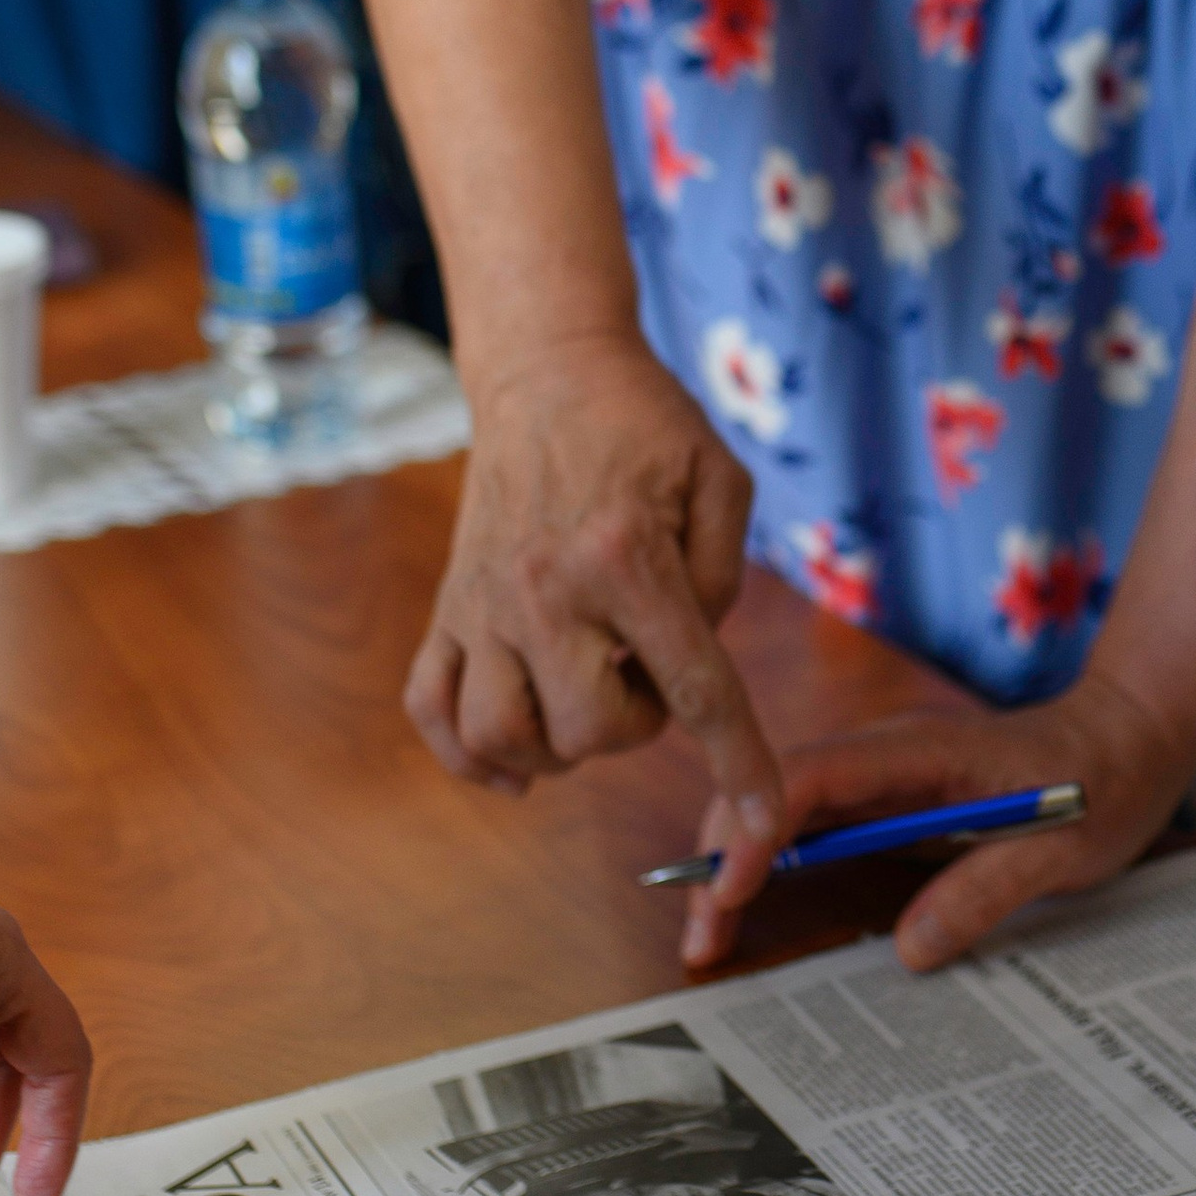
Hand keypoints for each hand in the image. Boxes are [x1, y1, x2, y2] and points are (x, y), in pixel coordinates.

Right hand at [406, 332, 786, 846]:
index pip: (693, 688)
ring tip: (584, 696)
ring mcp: (483, 602)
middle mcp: (544, 588)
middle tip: (645, 668)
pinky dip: (467, 754)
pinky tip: (516, 754)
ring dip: (556, 745)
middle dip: (636, 725)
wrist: (545, 369)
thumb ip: (724, 582)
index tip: (765, 826)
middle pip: (589, 730)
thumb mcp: (721, 481)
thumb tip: (693, 666)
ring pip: (501, 736)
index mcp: (625, 557)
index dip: (737, 764)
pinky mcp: (446, 606)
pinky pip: (430, 711)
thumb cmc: (646, 425)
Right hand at [679, 667, 1192, 970]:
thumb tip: (909, 950)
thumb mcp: (1064, 848)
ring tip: (707, 935)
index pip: (816, 774)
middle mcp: (890, 753)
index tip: (730, 886)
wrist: (1132, 735)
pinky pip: (812, 823)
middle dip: (725, 852)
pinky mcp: (889, 798)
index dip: (760, 824)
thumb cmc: (1106, 782)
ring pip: (782, 806)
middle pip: (777, 788)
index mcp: (925, 750)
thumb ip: (988, 891)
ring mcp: (884, 774)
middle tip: (701, 935)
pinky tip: (746, 905)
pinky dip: (771, 860)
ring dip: (736, 859)